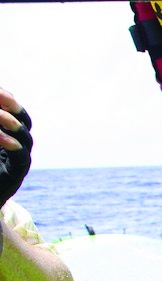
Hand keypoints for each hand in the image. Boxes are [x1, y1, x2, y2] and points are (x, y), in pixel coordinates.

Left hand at [0, 87, 32, 207]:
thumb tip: (1, 96)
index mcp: (8, 135)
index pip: (16, 113)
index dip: (10, 100)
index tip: (1, 90)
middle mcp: (17, 146)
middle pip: (25, 122)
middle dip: (15, 108)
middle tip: (4, 98)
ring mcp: (18, 161)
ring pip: (25, 138)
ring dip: (13, 126)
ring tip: (2, 117)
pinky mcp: (16, 175)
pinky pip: (21, 158)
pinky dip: (14, 147)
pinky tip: (4, 139)